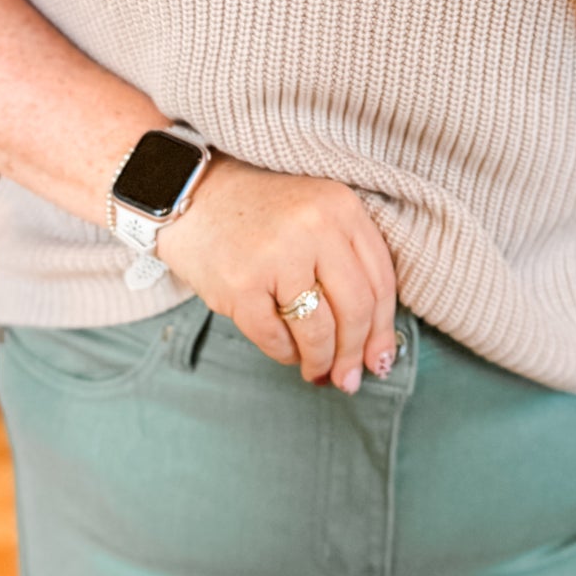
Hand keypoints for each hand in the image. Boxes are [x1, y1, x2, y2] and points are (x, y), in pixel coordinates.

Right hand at [159, 155, 398, 393]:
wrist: (192, 195)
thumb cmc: (260, 213)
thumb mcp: (317, 216)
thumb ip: (349, 266)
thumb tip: (373, 347)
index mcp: (342, 208)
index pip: (381, 282)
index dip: (384, 330)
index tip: (380, 360)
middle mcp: (315, 227)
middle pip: (356, 310)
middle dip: (355, 354)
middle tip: (350, 379)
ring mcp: (277, 256)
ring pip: (319, 331)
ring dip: (321, 361)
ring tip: (317, 371)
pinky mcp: (241, 284)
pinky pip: (275, 338)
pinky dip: (285, 354)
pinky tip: (287, 352)